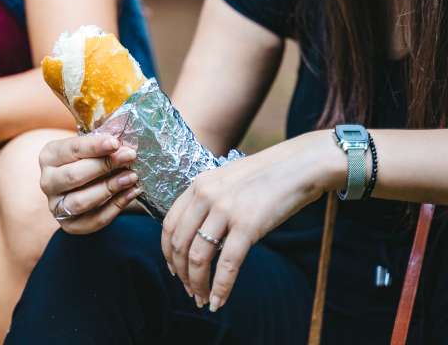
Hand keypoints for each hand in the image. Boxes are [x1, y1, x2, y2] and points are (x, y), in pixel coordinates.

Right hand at [39, 133, 142, 233]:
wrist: (87, 186)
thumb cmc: (89, 160)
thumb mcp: (94, 146)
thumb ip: (106, 142)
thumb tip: (126, 142)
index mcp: (49, 156)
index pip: (71, 149)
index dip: (94, 146)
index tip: (115, 143)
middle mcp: (47, 182)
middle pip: (73, 176)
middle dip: (104, 165)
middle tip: (129, 156)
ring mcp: (56, 206)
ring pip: (80, 201)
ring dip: (109, 188)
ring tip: (132, 176)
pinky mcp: (70, 225)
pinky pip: (94, 220)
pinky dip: (116, 206)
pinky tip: (131, 192)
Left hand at [160, 131, 340, 310]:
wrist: (299, 165)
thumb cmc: (266, 176)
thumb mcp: (227, 182)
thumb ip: (209, 203)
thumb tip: (200, 239)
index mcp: (198, 185)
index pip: (169, 225)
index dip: (168, 253)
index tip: (174, 270)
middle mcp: (205, 196)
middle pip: (180, 244)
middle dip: (182, 274)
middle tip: (190, 291)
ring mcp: (225, 210)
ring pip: (198, 257)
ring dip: (198, 284)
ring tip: (203, 299)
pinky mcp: (248, 225)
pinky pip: (227, 264)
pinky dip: (221, 287)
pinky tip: (219, 301)